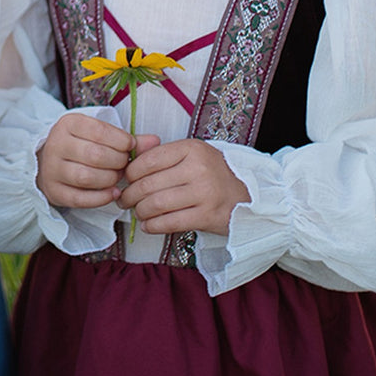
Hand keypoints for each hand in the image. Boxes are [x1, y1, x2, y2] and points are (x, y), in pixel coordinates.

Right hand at [35, 113, 158, 209]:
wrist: (49, 161)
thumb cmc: (81, 144)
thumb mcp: (98, 134)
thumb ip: (126, 138)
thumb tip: (155, 141)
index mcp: (68, 123)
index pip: (99, 131)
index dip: (121, 141)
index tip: (130, 146)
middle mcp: (56, 144)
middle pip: (94, 155)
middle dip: (117, 162)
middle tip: (124, 164)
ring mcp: (52, 169)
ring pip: (86, 177)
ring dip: (109, 179)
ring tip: (117, 177)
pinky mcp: (53, 191)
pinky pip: (80, 199)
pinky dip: (101, 198)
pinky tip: (113, 193)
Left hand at [119, 138, 249, 235]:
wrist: (251, 194)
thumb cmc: (214, 173)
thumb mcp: (192, 154)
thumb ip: (163, 154)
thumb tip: (129, 160)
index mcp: (191, 149)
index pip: (149, 160)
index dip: (131, 172)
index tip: (126, 180)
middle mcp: (197, 169)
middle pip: (149, 184)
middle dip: (130, 195)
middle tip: (124, 200)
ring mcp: (204, 194)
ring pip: (156, 204)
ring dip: (140, 211)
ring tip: (137, 212)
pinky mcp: (207, 217)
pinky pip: (170, 223)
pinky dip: (153, 226)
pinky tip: (148, 225)